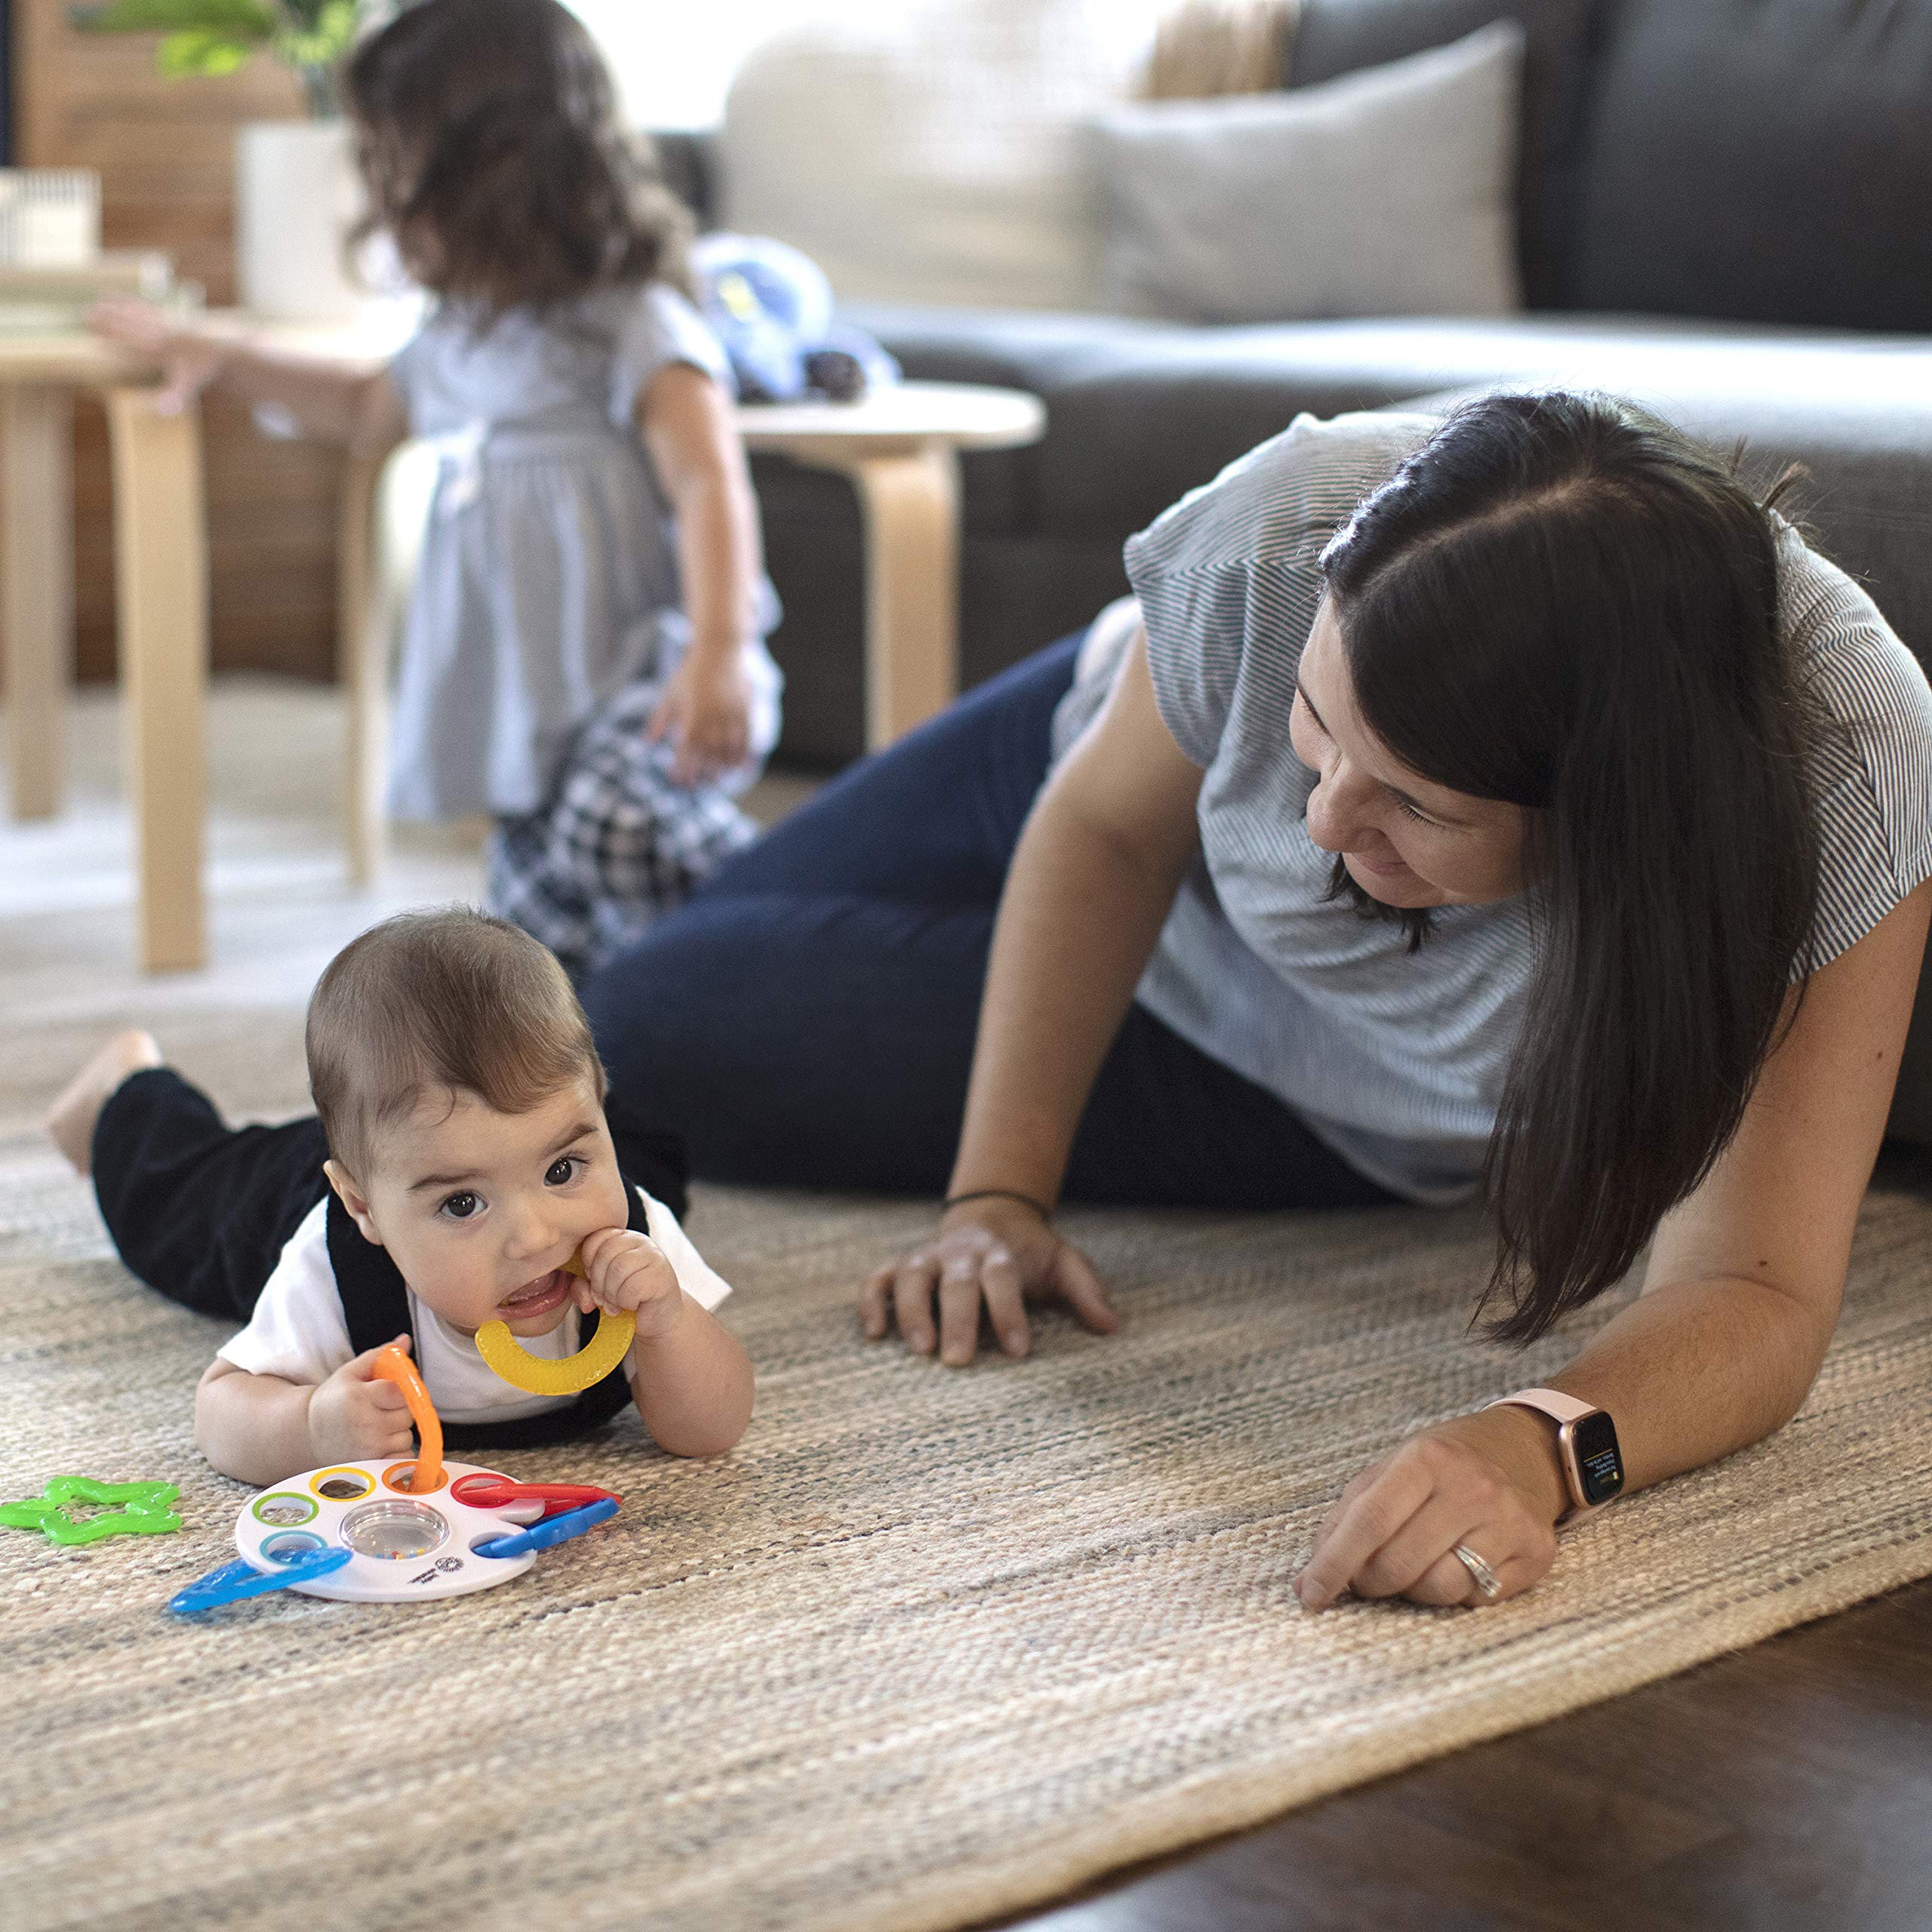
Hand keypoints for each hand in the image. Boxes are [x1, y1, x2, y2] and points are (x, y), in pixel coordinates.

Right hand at [88, 298, 226, 415]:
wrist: (225, 350)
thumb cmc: (204, 369)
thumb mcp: (189, 385)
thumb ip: (174, 396)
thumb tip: (162, 410)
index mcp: (161, 348)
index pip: (129, 339)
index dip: (110, 333)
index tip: (92, 328)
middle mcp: (161, 332)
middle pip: (130, 323)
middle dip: (108, 318)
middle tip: (84, 312)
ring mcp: (167, 324)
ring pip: (138, 312)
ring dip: (120, 305)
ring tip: (102, 296)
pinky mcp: (172, 320)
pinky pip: (150, 308)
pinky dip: (136, 302)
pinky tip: (126, 298)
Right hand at [307, 1336, 416, 1465]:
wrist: (308, 1436)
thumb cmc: (333, 1400)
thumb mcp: (350, 1372)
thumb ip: (380, 1355)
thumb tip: (405, 1339)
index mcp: (359, 1397)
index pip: (401, 1391)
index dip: (399, 1391)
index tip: (387, 1393)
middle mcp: (365, 1424)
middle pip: (407, 1414)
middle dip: (399, 1410)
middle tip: (380, 1409)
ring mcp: (369, 1449)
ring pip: (406, 1436)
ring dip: (398, 1431)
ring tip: (376, 1427)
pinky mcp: (372, 1467)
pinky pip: (403, 1457)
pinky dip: (396, 1451)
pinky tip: (379, 1444)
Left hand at [575, 1226, 685, 1341]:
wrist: (660, 1319)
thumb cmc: (628, 1300)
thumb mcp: (600, 1288)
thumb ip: (584, 1284)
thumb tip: (581, 1289)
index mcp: (623, 1238)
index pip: (595, 1238)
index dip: (589, 1263)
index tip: (595, 1280)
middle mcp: (640, 1242)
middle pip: (605, 1253)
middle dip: (598, 1282)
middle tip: (604, 1299)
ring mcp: (654, 1257)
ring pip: (619, 1268)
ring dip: (612, 1294)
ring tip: (616, 1305)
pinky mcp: (662, 1277)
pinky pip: (632, 1287)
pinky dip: (626, 1302)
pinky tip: (632, 1306)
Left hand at [647, 647, 753, 785]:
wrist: (719, 649)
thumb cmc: (691, 672)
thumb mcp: (671, 693)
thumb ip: (660, 719)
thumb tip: (648, 742)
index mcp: (692, 711)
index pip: (685, 746)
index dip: (681, 765)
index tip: (676, 778)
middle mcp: (712, 714)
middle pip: (707, 752)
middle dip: (701, 771)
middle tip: (696, 785)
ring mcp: (731, 713)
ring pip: (728, 748)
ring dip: (721, 768)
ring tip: (716, 780)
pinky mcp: (746, 710)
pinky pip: (746, 739)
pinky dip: (743, 756)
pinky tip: (738, 769)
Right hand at [860, 1198, 1117, 1366]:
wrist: (994, 1214)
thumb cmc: (1030, 1254)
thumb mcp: (1064, 1263)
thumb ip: (1085, 1291)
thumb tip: (1111, 1326)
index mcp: (1000, 1255)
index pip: (1003, 1279)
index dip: (1009, 1312)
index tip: (1018, 1350)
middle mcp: (960, 1254)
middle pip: (956, 1282)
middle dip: (957, 1319)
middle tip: (957, 1361)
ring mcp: (928, 1259)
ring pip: (912, 1278)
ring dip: (912, 1311)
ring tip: (920, 1349)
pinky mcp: (902, 1267)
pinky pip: (878, 1280)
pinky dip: (873, 1302)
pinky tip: (875, 1334)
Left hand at [1295, 1406, 1569, 1611]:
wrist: (1523, 1451)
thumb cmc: (1443, 1465)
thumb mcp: (1390, 1469)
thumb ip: (1347, 1518)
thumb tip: (1308, 1581)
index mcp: (1426, 1460)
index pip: (1370, 1521)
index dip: (1334, 1563)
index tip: (1310, 1594)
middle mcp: (1472, 1488)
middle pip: (1400, 1563)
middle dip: (1370, 1582)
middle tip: (1366, 1577)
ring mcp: (1508, 1521)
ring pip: (1440, 1589)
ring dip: (1412, 1591)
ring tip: (1413, 1568)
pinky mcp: (1536, 1552)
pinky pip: (1478, 1600)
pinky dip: (1455, 1594)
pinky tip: (1455, 1566)